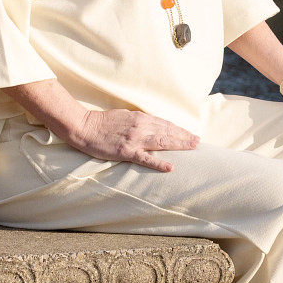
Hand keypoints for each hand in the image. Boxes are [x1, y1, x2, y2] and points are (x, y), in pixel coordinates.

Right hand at [60, 108, 199, 171]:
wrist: (84, 127)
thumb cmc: (103, 122)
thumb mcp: (125, 116)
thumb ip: (139, 120)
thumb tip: (152, 124)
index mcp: (140, 118)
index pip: (165, 123)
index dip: (179, 129)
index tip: (190, 134)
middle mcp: (141, 127)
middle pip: (167, 131)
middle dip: (184, 136)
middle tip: (198, 141)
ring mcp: (134, 140)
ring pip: (162, 142)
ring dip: (179, 144)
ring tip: (192, 148)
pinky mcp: (126, 151)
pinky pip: (145, 158)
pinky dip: (159, 163)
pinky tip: (170, 166)